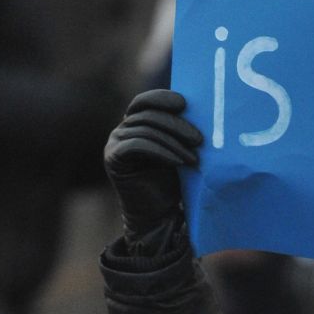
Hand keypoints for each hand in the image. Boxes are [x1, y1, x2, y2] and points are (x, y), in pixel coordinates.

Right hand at [104, 90, 202, 241]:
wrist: (158, 215)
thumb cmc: (171, 183)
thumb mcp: (177, 151)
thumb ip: (178, 130)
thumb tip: (200, 108)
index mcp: (136, 123)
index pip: (145, 102)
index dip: (162, 98)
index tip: (185, 104)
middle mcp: (122, 130)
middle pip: (148, 116)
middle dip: (176, 125)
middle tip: (199, 140)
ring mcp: (115, 143)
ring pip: (145, 130)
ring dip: (173, 143)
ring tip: (194, 158)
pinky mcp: (113, 158)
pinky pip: (137, 145)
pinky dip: (160, 151)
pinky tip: (178, 162)